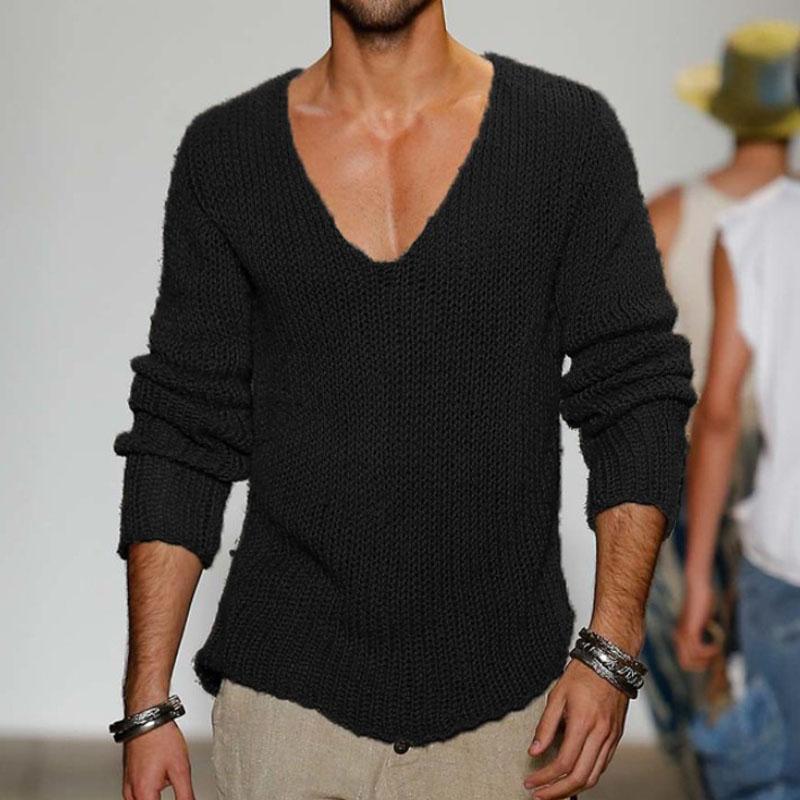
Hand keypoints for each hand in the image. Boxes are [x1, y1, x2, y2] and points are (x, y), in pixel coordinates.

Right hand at [122, 720, 193, 799]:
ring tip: (167, 779)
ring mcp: (128, 783)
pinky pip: (136, 794)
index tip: (181, 799)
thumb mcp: (181, 769)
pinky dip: (149, 793)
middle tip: (176, 791)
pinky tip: (160, 781)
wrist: (147, 717)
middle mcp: (131, 792)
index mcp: (144, 793)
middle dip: (158, 799)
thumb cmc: (161, 737)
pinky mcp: (128, 776)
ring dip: (154, 797)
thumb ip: (185, 795)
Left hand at [523, 658, 628, 798]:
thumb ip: (545, 726)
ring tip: (553, 792)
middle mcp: (600, 734)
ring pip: (594, 777)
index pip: (564, 763)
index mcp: (583, 723)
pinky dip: (586, 777)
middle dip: (558, 792)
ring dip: (573, 790)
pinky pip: (602, 766)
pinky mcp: (616, 738)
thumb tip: (534, 751)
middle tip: (539, 795)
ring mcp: (611, 738)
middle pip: (580, 777)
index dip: (545, 777)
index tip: (531, 782)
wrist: (610, 663)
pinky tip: (572, 777)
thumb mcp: (557, 695)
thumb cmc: (582, 675)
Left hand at [675, 574, 718, 671]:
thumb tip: (709, 634)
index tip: (711, 657)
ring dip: (707, 659)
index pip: (684, 660)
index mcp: (680, 635)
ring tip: (716, 650)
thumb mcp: (701, 617)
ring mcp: (684, 633)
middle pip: (685, 664)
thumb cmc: (701, 600)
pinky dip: (710, 651)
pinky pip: (698, 649)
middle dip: (701, 665)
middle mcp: (679, 636)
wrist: (697, 586)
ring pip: (690, 659)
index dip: (698, 664)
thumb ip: (702, 627)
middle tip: (713, 657)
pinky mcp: (691, 629)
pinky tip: (717, 646)